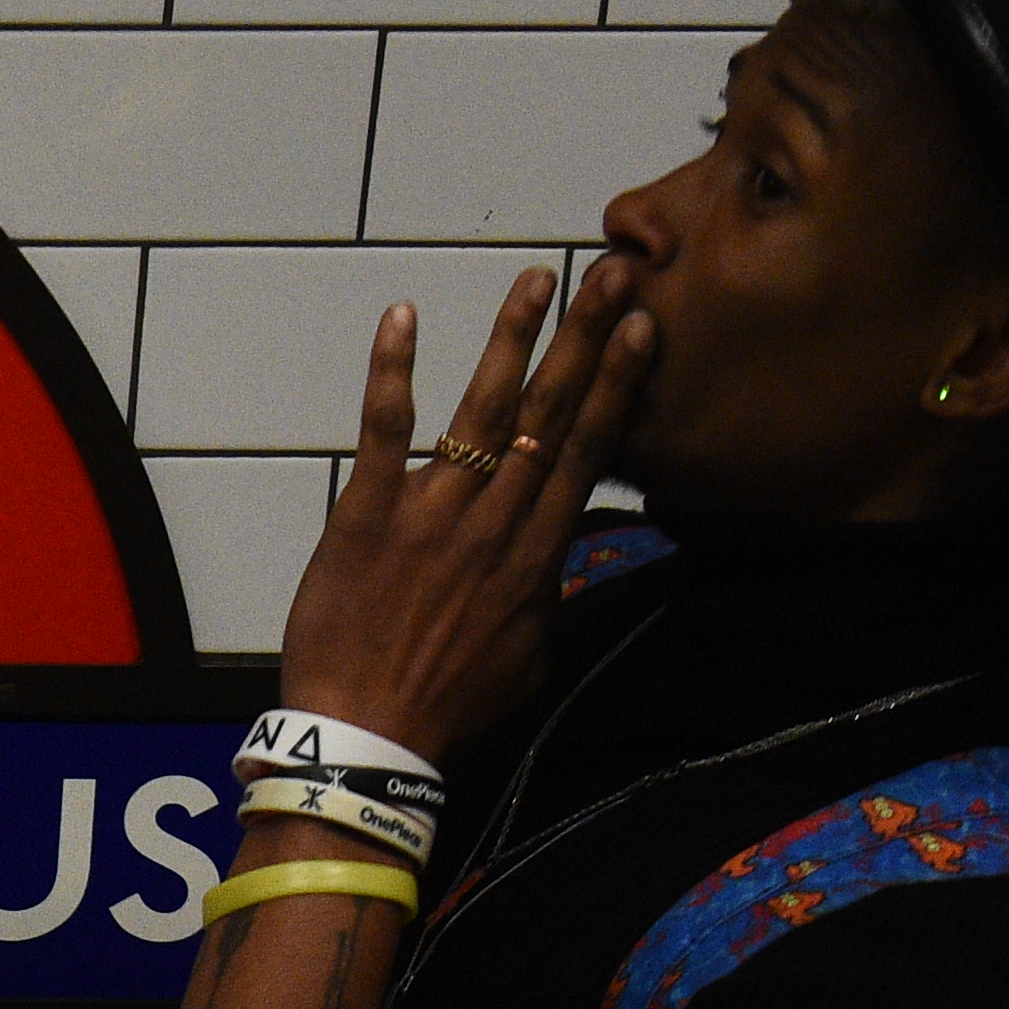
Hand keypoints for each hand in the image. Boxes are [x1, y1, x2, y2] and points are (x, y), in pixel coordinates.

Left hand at [273, 258, 661, 764]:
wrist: (368, 735)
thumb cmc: (448, 706)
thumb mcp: (527, 658)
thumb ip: (548, 597)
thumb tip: (567, 563)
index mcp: (536, 553)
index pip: (586, 450)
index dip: (616, 384)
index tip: (642, 329)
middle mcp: (493, 521)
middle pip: (549, 413)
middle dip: (585, 339)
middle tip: (614, 274)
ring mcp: (430, 511)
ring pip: (481, 409)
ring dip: (511, 338)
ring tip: (536, 278)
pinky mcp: (365, 514)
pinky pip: (383, 430)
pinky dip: (390, 371)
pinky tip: (402, 315)